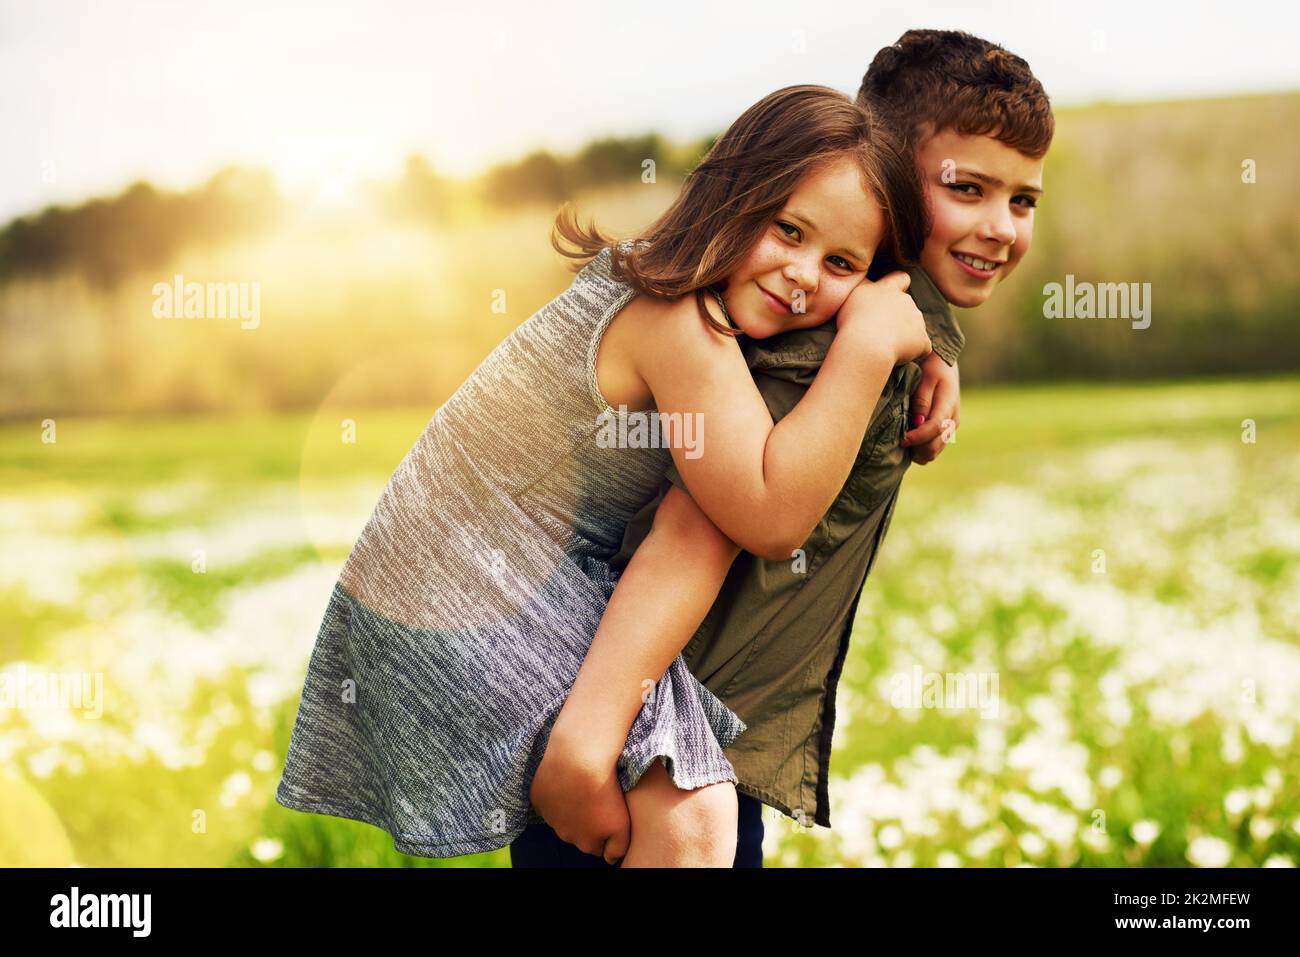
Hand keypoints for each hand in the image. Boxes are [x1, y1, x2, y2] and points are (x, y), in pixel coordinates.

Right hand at [530, 725, 630, 863]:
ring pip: (562, 817)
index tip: (608, 814)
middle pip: (578, 833)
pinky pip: (548, 801)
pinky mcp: (538, 799)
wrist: (578, 760)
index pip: (596, 846)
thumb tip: (611, 859)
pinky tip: (566, 781)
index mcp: (586, 843)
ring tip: (582, 787)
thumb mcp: (622, 824)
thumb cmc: (605, 791)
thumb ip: (618, 847)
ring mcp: (549, 817)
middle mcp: (565, 835)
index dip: (604, 832)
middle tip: (596, 799)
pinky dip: (555, 794)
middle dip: (586, 821)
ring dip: (570, 807)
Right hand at [836, 271, 931, 365]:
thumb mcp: (854, 294)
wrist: (867, 345)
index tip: (891, 295)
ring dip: (904, 335)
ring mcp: (917, 321)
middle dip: (898, 318)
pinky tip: (898, 357)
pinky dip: (913, 352)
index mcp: (890, 289)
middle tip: (879, 331)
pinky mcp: (923, 341)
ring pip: (914, 328)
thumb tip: (868, 283)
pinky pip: (921, 347)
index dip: (899, 285)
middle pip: (907, 307)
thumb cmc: (855, 320)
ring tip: (885, 346)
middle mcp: (907, 301)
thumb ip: (864, 286)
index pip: (901, 279)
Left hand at [901, 353, 959, 463]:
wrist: (945, 364)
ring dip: (917, 451)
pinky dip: (920, 449)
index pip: (934, 429)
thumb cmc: (932, 368)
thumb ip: (922, 400)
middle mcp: (952, 421)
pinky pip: (933, 449)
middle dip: (916, 448)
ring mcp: (950, 428)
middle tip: (898, 440)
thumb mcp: (926, 377)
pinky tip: (908, 439)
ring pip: (934, 452)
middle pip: (934, 447)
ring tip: (902, 439)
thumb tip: (918, 422)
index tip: (901, 439)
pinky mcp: (946, 431)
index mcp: (948, 406)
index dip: (917, 438)